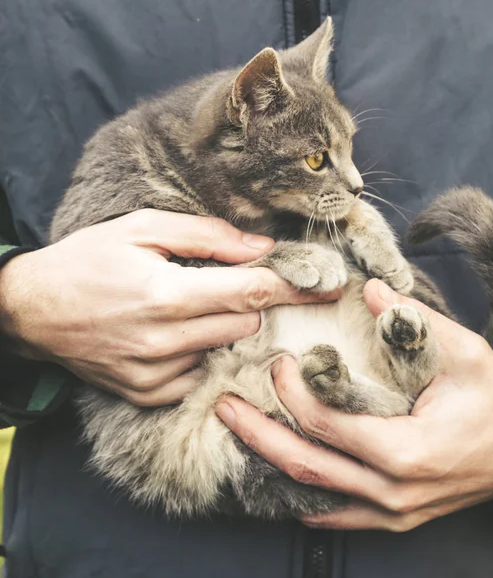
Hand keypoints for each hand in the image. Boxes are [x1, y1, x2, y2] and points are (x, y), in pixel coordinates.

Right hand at [0, 210, 336, 405]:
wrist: (30, 310)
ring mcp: (156, 374)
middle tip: (220, 282)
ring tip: (186, 305)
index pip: (252, 292)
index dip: (295, 287)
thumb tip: (261, 248)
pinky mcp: (148, 395)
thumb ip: (207, 236)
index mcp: (167, 294)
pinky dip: (197, 351)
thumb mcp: (142, 228)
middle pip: (246, 322)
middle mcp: (166, 341)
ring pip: (226, 347)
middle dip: (247, 301)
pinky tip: (169, 334)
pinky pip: (199, 374)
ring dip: (221, 325)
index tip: (330, 286)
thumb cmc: (87, 259)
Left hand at [216, 279, 492, 530]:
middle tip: (225, 407)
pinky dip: (305, 494)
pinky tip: (281, 476)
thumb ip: (411, 321)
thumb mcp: (463, 352)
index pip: (327, 423)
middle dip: (258, 434)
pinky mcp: (396, 517)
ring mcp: (393, 512)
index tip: (278, 363)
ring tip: (242, 433)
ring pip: (314, 493)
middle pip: (305, 464)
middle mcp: (392, 491)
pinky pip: (338, 515)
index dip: (293, 392)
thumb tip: (369, 288)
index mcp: (406, 450)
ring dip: (272, 461)